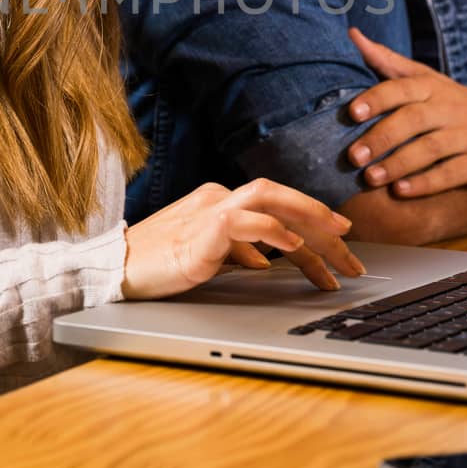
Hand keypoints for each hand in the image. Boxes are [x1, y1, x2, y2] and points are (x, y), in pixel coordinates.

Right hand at [122, 178, 366, 299]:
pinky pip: (246, 221)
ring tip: (337, 244)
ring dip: (309, 221)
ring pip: (271, 199)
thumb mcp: (207, 258)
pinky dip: (275, 232)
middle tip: (352, 250)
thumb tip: (266, 263)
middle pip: (282, 198)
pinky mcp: (201, 230)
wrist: (114, 270)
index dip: (313, 226)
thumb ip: (236, 254)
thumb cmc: (155, 265)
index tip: (340, 248)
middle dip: (322, 222)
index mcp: (221, 202)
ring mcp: (210, 209)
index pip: (277, 207)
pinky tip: (295, 248)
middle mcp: (219, 198)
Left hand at [345, 27, 466, 198]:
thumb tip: (353, 36)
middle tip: (353, 156)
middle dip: (381, 137)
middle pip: (413, 120)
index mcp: (432, 87)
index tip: (352, 113)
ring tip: (371, 177)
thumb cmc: (455, 102)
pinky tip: (401, 191)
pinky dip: (426, 183)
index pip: (402, 88)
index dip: (377, 99)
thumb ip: (389, 62)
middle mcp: (449, 109)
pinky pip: (452, 173)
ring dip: (398, 164)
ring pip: (430, 149)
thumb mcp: (427, 79)